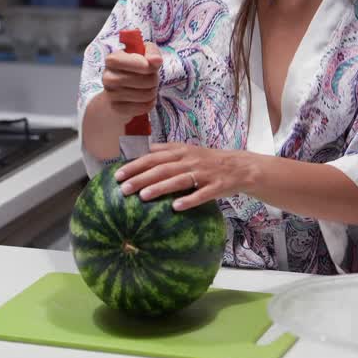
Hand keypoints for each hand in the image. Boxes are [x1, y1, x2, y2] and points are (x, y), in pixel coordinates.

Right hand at [101, 41, 161, 120]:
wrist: (118, 90)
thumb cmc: (134, 68)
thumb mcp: (143, 53)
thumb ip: (152, 51)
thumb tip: (156, 60)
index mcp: (112, 59)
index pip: (139, 63)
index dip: (149, 66)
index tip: (149, 66)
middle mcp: (108, 77)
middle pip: (146, 80)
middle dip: (154, 80)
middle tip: (151, 79)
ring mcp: (111, 94)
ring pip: (146, 95)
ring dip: (152, 92)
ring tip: (147, 88)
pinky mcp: (117, 108)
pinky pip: (143, 107)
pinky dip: (149, 104)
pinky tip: (144, 100)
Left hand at [115, 142, 246, 210]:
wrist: (239, 167)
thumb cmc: (208, 160)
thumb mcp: (187, 150)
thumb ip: (166, 150)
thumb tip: (143, 149)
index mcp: (181, 151)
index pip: (153, 157)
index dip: (135, 165)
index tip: (117, 174)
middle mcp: (190, 160)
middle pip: (162, 169)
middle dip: (141, 178)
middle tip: (123, 188)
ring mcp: (203, 174)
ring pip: (178, 180)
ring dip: (160, 188)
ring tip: (142, 197)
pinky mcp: (216, 187)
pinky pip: (201, 194)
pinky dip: (189, 200)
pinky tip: (176, 207)